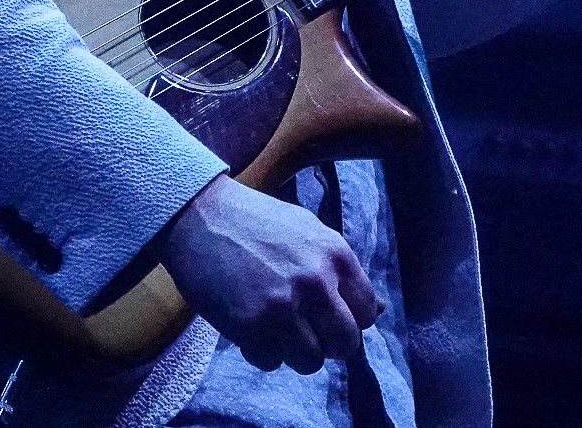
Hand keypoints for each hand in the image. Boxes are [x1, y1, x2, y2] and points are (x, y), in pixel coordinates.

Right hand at [161, 175, 378, 373]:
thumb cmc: (258, 223)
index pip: (367, 312)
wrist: (203, 217)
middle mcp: (315, 282)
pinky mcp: (250, 326)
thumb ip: (341, 270)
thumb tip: (378, 309)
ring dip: (295, 353)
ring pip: (311, 362)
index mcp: (335, 254)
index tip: (332, 318)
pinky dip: (263, 353)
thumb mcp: (310, 232)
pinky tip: (253, 327)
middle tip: (310, 334)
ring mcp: (282, 307)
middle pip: (345, 344)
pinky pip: (271, 363)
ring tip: (279, 330)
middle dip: (329, 345)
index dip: (352, 321)